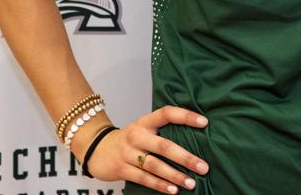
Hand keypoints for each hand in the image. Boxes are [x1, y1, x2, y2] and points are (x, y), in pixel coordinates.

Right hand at [82, 106, 209, 191]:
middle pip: (164, 146)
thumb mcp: (143, 129)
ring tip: (191, 183)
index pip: (167, 113)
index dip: (186, 116)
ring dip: (175, 175)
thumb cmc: (130, 139)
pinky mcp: (122, 169)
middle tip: (203, 167)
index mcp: (145, 121)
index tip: (204, 122)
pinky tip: (173, 190)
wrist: (96, 149)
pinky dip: (159, 185)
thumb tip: (196, 139)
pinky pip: (144, 178)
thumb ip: (162, 131)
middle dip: (185, 158)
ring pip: (155, 165)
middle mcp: (137, 135)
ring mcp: (128, 153)